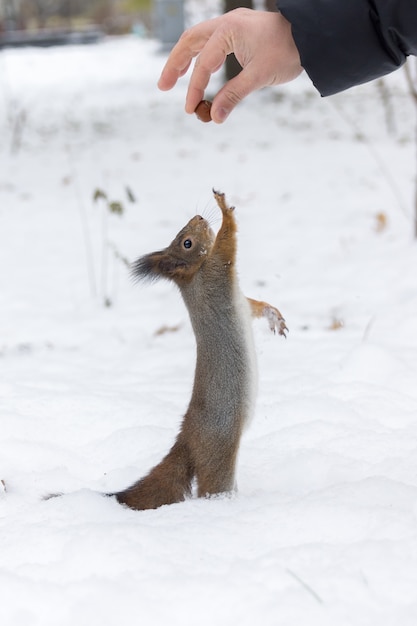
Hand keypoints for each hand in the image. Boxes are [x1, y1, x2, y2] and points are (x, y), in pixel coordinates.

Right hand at [157, 8, 301, 122]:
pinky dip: (199, 56)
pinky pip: (210, 41)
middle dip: (175, 65)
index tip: (190, 109)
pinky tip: (196, 70)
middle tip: (163, 86)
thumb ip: (234, 95)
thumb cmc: (287, 52)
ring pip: (197, 39)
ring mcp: (231, 25)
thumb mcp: (259, 77)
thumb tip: (215, 117)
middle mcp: (226, 23)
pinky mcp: (237, 31)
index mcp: (230, 30)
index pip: (205, 63)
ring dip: (184, 58)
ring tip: (172, 79)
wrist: (310, 37)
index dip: (195, 88)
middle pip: (190, 42)